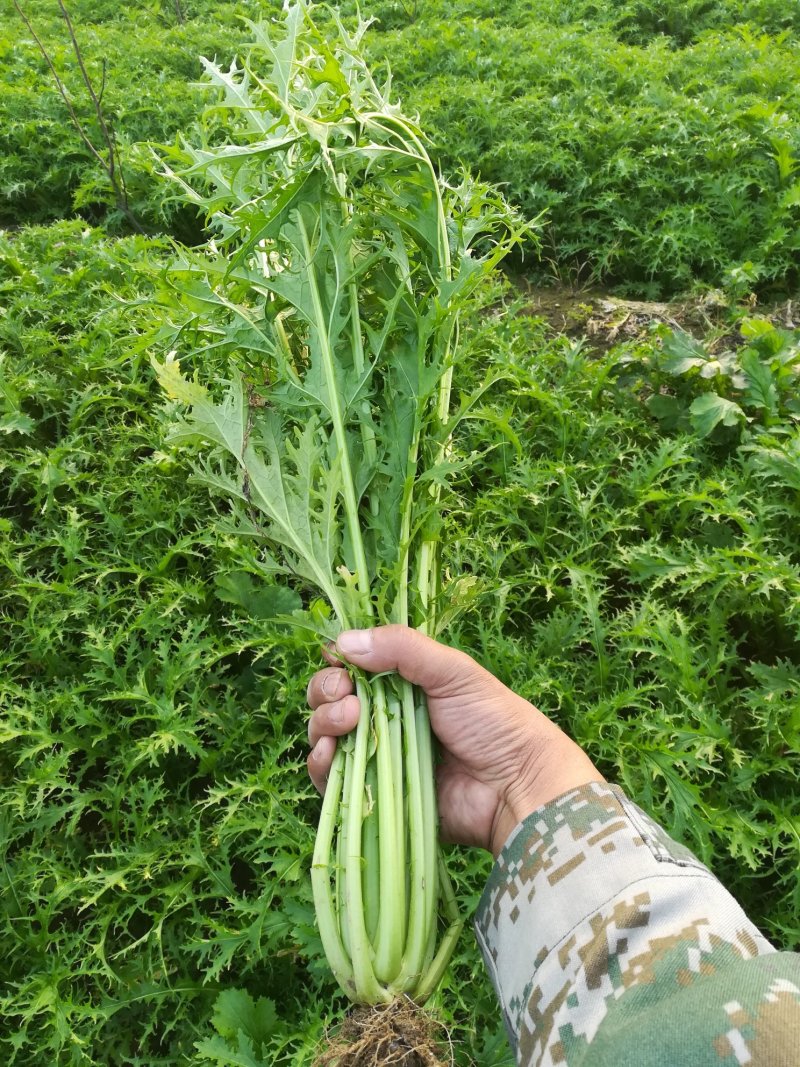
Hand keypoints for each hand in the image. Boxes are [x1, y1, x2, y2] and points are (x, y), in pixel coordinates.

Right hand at [306, 625, 602, 856]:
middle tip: (347, 694)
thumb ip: (402, 648)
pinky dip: (322, 764)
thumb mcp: (452, 671)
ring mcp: (378, 756)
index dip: (338, 662)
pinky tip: (332, 752)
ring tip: (350, 720)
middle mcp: (384, 717)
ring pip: (325, 735)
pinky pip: (332, 780)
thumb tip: (344, 640)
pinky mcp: (375, 795)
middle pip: (330, 699)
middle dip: (326, 690)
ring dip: (324, 722)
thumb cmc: (493, 722)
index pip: (352, 667)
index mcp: (403, 684)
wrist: (516, 787)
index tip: (337, 659)